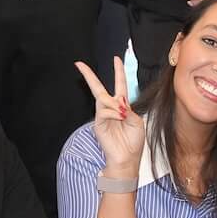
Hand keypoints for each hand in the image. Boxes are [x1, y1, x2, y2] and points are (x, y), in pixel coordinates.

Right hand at [73, 55, 143, 169]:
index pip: (119, 85)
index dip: (118, 72)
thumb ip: (128, 109)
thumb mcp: (136, 121)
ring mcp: (103, 116)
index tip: (116, 59)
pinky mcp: (98, 123)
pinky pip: (103, 111)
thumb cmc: (133, 141)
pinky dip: (112, 112)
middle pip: (98, 88)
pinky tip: (118, 118)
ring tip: (122, 114)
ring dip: (114, 103)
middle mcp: (111, 109)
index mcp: (122, 106)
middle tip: (79, 64)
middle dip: (89, 76)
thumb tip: (118, 101)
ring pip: (103, 99)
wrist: (127, 158)